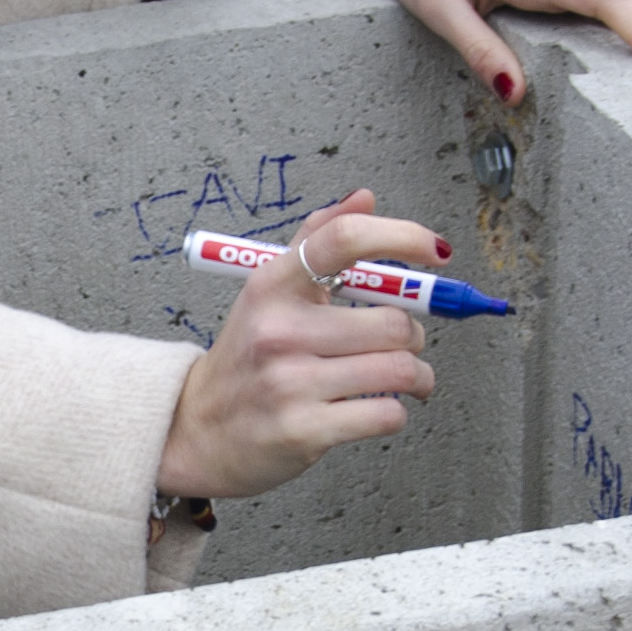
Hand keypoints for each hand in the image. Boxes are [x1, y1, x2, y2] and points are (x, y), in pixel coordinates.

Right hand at [156, 191, 438, 500]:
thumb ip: (315, 242)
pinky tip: (376, 408)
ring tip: (403, 379)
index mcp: (272, 286)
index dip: (400, 237)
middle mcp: (278, 331)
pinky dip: (396, 412)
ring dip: (416, 376)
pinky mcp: (304, 432)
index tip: (434, 251)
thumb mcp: (267, 294)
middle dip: (413, 336)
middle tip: (402, 344)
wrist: (196, 432)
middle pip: (392, 322)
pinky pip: (387, 414)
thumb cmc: (244, 360)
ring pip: (399, 370)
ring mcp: (290, 383)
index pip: (342, 241)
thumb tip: (363, 198)